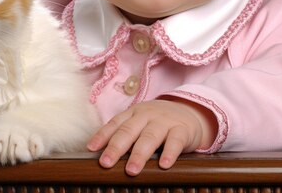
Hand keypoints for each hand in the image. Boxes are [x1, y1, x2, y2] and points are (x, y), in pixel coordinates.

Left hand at [86, 98, 215, 175]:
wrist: (190, 112)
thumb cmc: (158, 122)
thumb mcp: (140, 123)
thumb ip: (125, 135)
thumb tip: (103, 155)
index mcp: (133, 113)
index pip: (115, 124)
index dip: (102, 136)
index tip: (91, 148)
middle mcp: (147, 115)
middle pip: (128, 131)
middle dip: (116, 147)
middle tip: (105, 163)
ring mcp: (164, 121)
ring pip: (149, 137)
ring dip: (139, 154)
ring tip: (131, 170)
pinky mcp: (182, 129)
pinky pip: (175, 141)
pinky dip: (169, 153)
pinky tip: (164, 165)